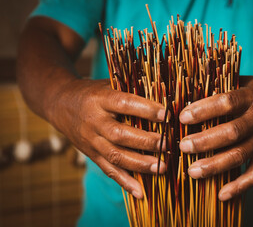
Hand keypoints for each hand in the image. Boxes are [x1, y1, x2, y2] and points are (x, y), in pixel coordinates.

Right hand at [45, 79, 166, 198]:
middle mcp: (94, 122)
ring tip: (161, 168)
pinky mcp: (92, 155)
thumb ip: (131, 91)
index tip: (166, 116)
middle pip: (119, 135)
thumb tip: (163, 97)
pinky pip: (108, 170)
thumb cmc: (93, 93)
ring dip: (139, 164)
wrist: (61, 105)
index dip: (145, 110)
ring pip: (115, 156)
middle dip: (145, 142)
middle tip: (167, 145)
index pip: (124, 104)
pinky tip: (141, 192)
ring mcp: (92, 141)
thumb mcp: (108, 85)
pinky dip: (125, 182)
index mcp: (100, 99)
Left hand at [179, 75, 252, 200]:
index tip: (183, 116)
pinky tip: (222, 195)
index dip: (205, 110)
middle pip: (231, 133)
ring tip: (192, 171)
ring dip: (215, 165)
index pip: (227, 103)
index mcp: (252, 97)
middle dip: (205, 141)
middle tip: (183, 146)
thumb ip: (225, 85)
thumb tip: (193, 87)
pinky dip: (240, 186)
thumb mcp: (250, 81)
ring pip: (240, 155)